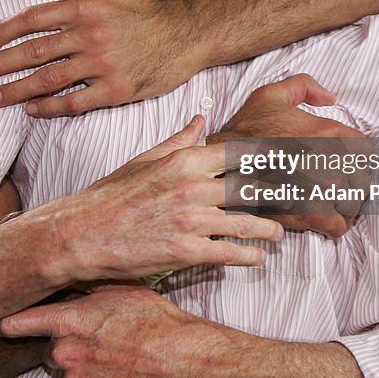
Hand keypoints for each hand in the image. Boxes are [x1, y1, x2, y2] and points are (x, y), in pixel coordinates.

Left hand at [0, 0, 197, 116]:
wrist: (184, 36)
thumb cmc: (144, 10)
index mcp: (85, 8)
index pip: (33, 19)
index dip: (4, 31)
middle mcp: (89, 35)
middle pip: (33, 52)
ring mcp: (101, 65)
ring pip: (48, 79)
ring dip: (16, 90)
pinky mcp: (115, 90)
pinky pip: (74, 102)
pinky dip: (49, 107)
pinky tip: (31, 110)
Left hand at [0, 284, 203, 377]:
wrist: (180, 358)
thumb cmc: (154, 321)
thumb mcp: (118, 291)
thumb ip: (86, 292)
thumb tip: (69, 285)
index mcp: (70, 320)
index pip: (23, 322)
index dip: (9, 323)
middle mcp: (67, 352)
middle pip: (52, 349)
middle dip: (68, 344)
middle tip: (97, 339)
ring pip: (67, 374)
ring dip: (82, 367)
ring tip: (112, 358)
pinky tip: (115, 377)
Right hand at [50, 115, 282, 284]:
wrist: (81, 232)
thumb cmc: (110, 196)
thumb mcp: (144, 160)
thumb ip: (178, 141)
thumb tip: (201, 120)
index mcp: (183, 161)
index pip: (239, 155)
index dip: (268, 159)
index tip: (287, 163)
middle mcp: (192, 186)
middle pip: (251, 187)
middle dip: (277, 195)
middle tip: (296, 200)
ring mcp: (191, 219)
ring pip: (247, 222)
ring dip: (269, 229)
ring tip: (279, 233)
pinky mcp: (185, 250)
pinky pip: (230, 252)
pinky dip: (249, 255)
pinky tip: (258, 257)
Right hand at [211, 74, 370, 237]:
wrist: (221, 165)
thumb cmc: (246, 131)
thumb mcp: (271, 95)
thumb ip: (304, 86)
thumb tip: (330, 98)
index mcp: (331, 133)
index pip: (368, 152)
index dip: (357, 158)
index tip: (345, 163)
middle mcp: (333, 162)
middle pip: (363, 181)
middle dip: (352, 182)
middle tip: (336, 182)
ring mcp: (323, 191)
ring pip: (354, 204)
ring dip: (345, 204)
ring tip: (330, 200)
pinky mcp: (310, 215)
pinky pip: (339, 226)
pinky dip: (335, 224)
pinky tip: (324, 216)